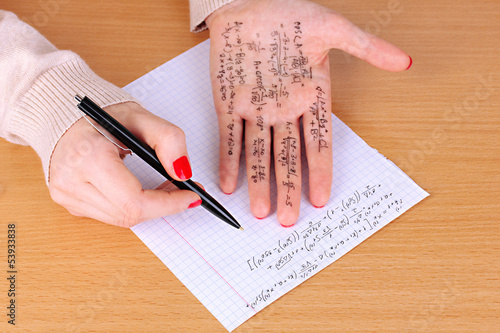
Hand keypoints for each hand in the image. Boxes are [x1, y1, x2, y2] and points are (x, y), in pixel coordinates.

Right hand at [49, 102, 201, 227]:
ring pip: (121, 219)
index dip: (168, 204)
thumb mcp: (142, 117)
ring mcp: (67, 195)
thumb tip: (184, 174)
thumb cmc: (103, 114)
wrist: (64, 114)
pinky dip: (132, 207)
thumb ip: (169, 140)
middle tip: (183, 190)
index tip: (192, 196)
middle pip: (130, 215)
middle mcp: (71, 182)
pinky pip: (110, 215)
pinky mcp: (68, 202)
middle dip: (163, 206)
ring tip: (166, 188)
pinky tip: (142, 191)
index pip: (134, 202)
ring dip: (150, 208)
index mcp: (88, 158)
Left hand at [207, 0, 410, 225]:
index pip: (318, 143)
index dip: (320, 172)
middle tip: (288, 220)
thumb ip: (365, 47)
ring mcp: (255, 109)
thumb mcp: (332, 28)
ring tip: (260, 211)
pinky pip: (229, 136)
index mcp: (311, 97)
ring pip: (258, 152)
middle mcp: (284, 110)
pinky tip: (230, 183)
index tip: (321, 199)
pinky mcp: (229, 103)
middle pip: (288, 157)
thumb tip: (404, 60)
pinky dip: (229, 160)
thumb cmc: (289, 13)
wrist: (249, 0)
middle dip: (288, 188)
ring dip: (258, 181)